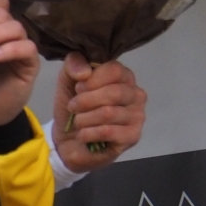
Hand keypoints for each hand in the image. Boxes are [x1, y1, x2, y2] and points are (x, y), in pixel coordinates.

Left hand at [53, 54, 145, 170]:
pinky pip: (107, 132)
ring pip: (108, 113)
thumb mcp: (67, 80)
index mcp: (123, 77)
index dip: (91, 80)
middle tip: (73, 107)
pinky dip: (87, 133)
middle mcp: (136, 95)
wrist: (68, 140)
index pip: (114, 70)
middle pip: (114, 92)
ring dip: (84, 119)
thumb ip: (73, 64)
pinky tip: (83, 135)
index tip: (78, 88)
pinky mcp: (132, 136)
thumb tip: (85, 73)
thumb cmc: (73, 107)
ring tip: (78, 122)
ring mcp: (138, 116)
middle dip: (85, 101)